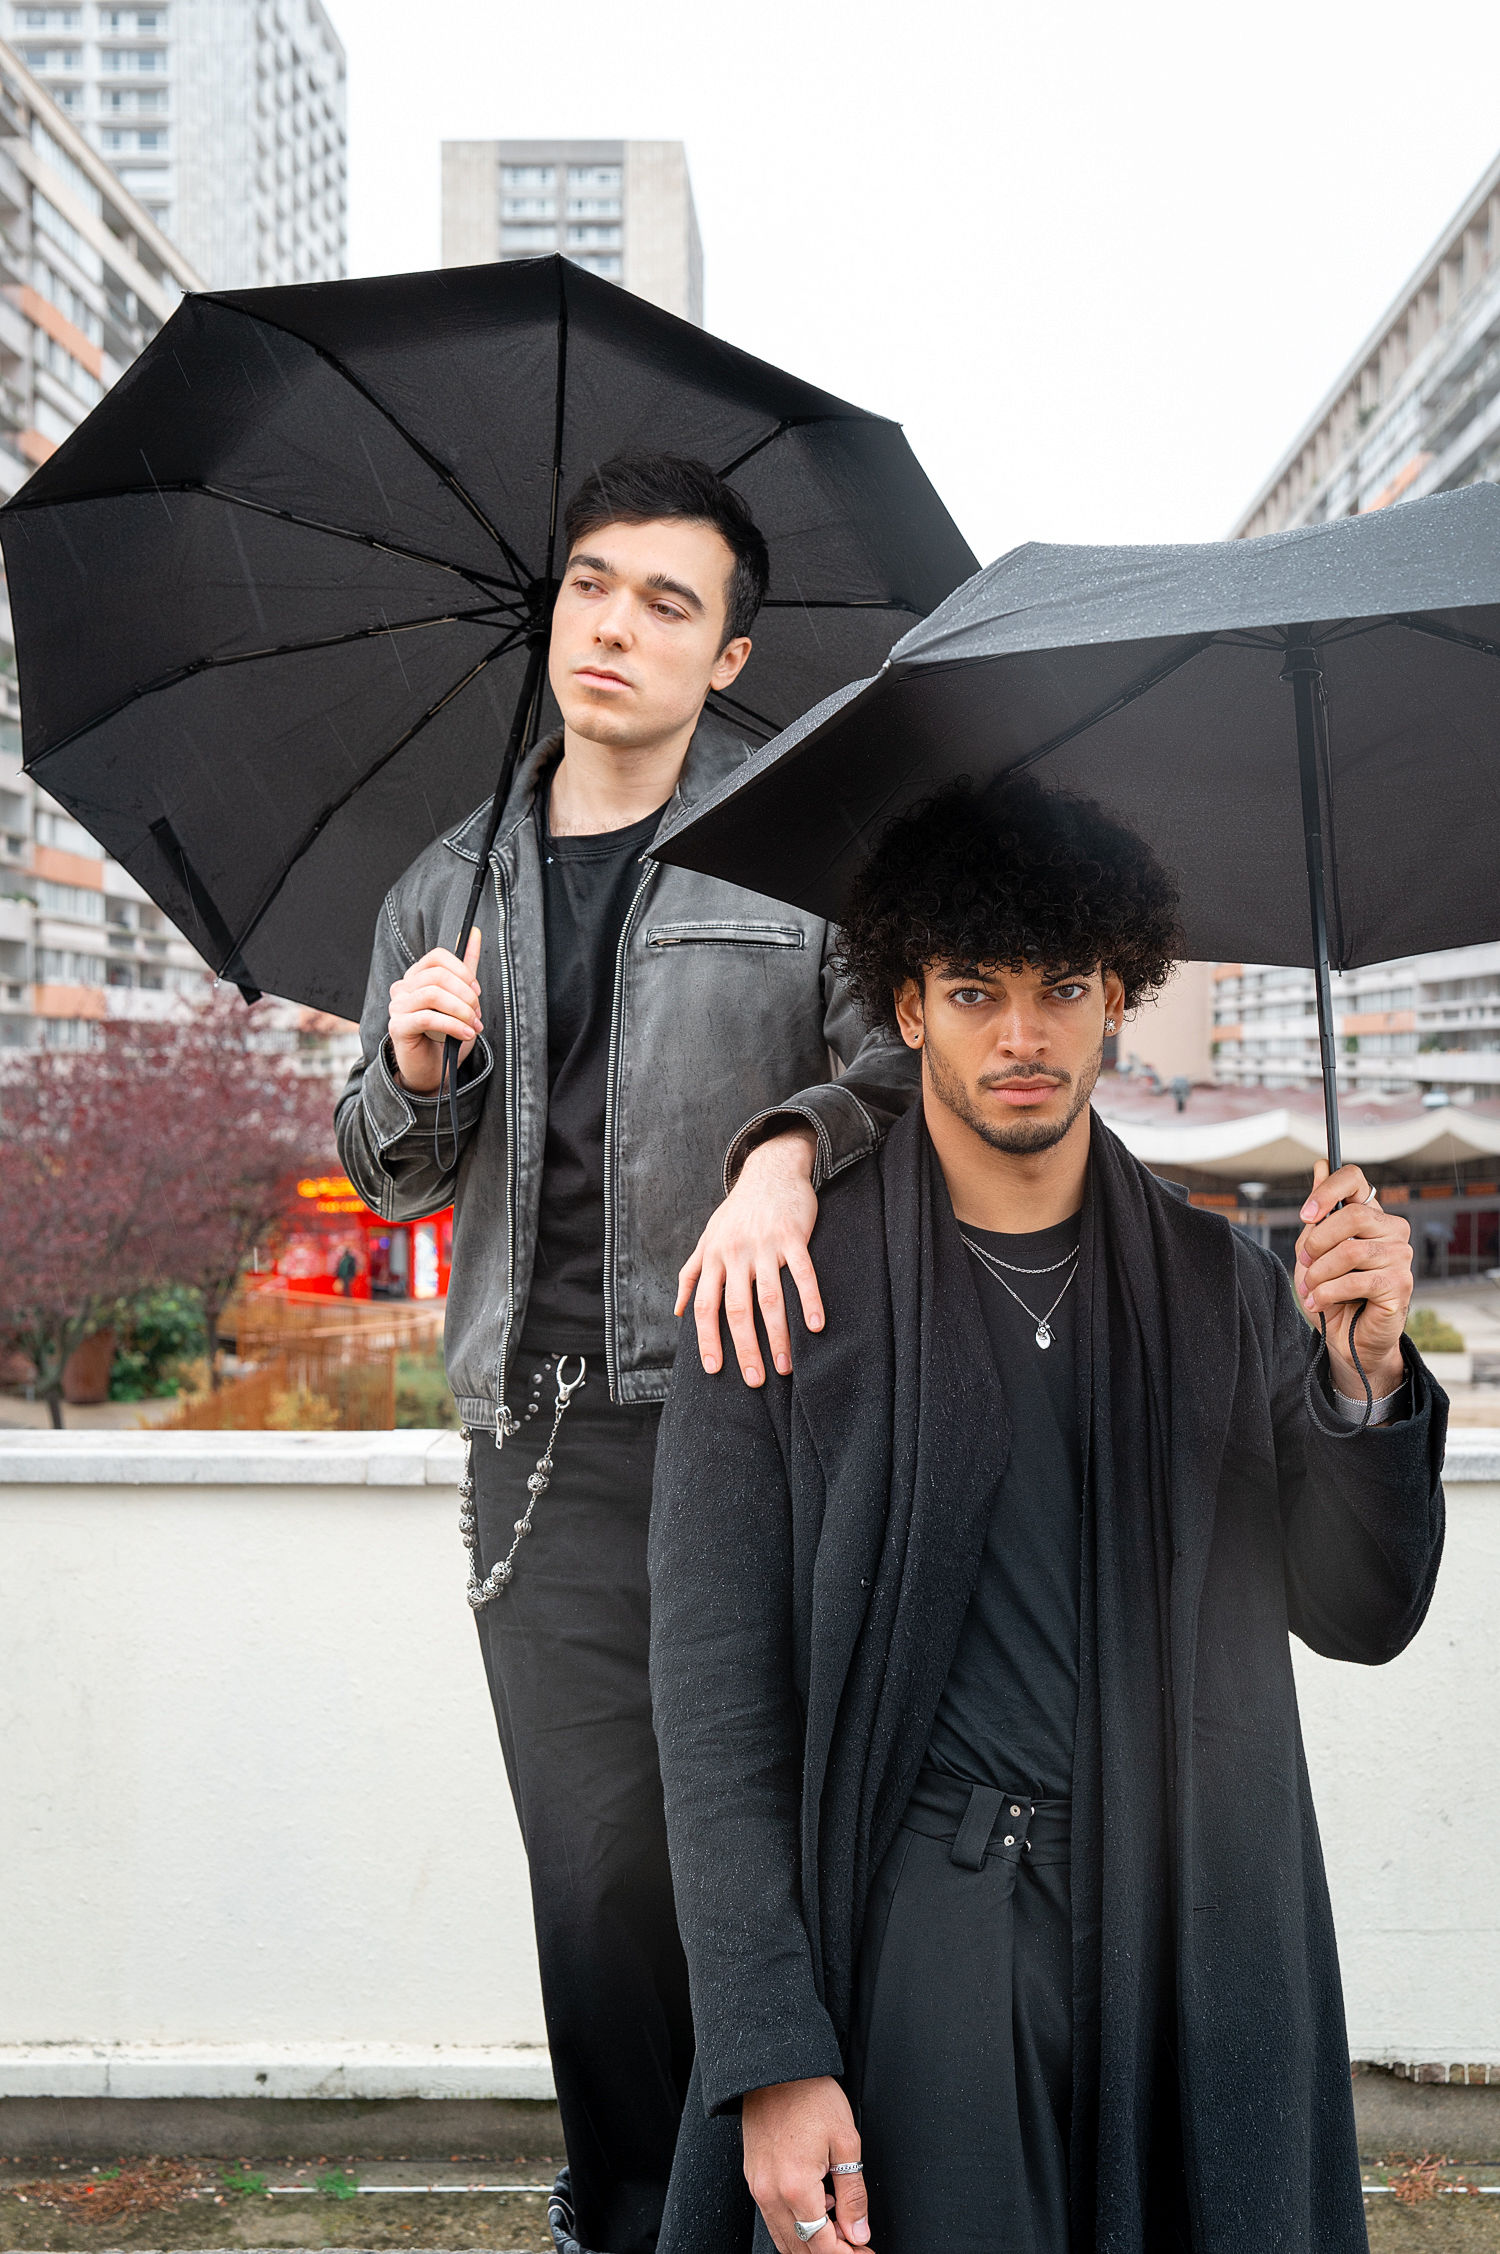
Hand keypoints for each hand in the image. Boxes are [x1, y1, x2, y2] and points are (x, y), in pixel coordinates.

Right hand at [387, 930, 482, 1095]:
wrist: (434, 1070)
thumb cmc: (446, 1035)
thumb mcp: (461, 999)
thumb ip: (466, 968)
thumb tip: (475, 933)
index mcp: (417, 976)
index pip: (437, 956)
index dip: (462, 970)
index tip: (477, 990)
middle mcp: (403, 988)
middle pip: (438, 976)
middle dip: (465, 995)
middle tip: (477, 1014)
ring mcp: (397, 1006)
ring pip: (432, 994)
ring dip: (461, 1010)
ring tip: (474, 1025)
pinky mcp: (397, 1026)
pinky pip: (426, 1017)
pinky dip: (452, 1025)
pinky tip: (466, 1034)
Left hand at [675, 1127, 821, 1384]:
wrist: (769, 1169)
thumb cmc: (737, 1211)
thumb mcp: (707, 1238)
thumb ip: (691, 1273)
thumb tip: (676, 1310)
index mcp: (713, 1258)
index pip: (704, 1306)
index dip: (707, 1340)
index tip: (714, 1370)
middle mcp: (735, 1254)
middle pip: (737, 1310)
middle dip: (745, 1349)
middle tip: (755, 1380)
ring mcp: (764, 1245)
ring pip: (770, 1298)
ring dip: (778, 1336)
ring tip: (785, 1367)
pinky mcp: (792, 1236)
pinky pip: (802, 1273)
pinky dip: (809, 1300)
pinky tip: (815, 1326)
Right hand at [742, 2077, 869, 2252]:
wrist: (776, 2067)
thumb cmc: (810, 2095)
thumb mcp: (846, 2142)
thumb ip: (853, 2194)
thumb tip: (859, 2232)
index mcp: (795, 2187)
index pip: (821, 2245)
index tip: (864, 2252)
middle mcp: (770, 2193)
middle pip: (800, 2248)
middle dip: (830, 2252)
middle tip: (854, 2243)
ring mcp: (757, 2186)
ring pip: (783, 2237)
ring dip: (811, 2242)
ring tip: (839, 2225)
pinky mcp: (752, 2177)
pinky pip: (772, 2217)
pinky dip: (795, 2224)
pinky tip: (816, 2208)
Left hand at [1296, 1160, 1411, 1398]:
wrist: (1347, 1338)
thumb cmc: (1331, 1290)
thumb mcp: (1314, 1249)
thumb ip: (1319, 1213)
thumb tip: (1320, 1165)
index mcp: (1370, 1214)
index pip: (1355, 1179)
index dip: (1327, 1191)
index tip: (1304, 1214)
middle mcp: (1392, 1229)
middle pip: (1353, 1215)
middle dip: (1318, 1241)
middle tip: (1304, 1263)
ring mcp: (1401, 1256)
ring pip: (1351, 1251)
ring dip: (1319, 1273)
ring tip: (1310, 1289)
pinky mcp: (1401, 1284)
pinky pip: (1357, 1280)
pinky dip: (1328, 1292)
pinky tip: (1319, 1302)